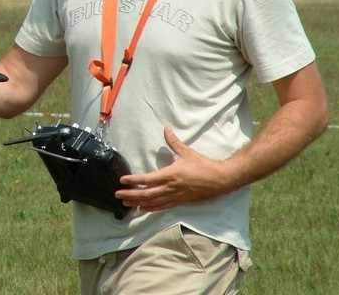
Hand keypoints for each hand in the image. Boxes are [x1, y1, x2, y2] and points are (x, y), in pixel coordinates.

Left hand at [115, 127, 234, 211]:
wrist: (220, 180)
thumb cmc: (203, 165)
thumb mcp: (187, 152)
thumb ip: (174, 142)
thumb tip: (166, 129)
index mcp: (170, 175)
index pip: (148, 179)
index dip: (134, 180)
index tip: (122, 180)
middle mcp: (171, 188)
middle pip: (147, 194)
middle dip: (131, 195)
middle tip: (118, 195)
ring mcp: (175, 196)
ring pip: (153, 202)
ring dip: (138, 203)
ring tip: (126, 203)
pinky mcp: (181, 202)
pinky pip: (163, 207)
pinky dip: (152, 208)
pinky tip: (143, 209)